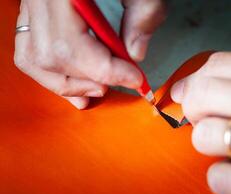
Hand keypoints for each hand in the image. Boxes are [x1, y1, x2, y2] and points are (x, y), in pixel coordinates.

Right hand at [14, 0, 165, 108]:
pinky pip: (29, 52)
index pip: (74, 45)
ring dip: (66, 84)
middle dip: (88, 79)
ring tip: (96, 91)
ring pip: (34, 59)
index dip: (107, 71)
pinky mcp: (34, 13)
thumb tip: (134, 54)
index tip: (135, 79)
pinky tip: (73, 83)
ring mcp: (31, 5)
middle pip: (52, 56)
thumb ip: (144, 15)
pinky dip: (51, 74)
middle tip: (117, 83)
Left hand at [171, 52, 230, 193]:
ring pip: (204, 135)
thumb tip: (181, 89)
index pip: (216, 64)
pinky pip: (218, 177)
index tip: (195, 95)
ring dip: (211, 145)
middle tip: (209, 122)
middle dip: (194, 110)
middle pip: (202, 94)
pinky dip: (224, 178)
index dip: (196, 81)